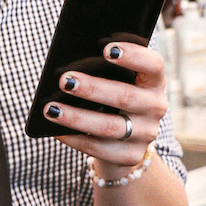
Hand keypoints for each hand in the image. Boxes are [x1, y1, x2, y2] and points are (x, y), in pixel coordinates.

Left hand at [43, 41, 167, 170]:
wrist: (125, 136)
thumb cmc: (111, 91)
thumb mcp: (114, 77)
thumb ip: (101, 68)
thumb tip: (68, 67)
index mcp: (153, 80)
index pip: (153, 64)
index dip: (133, 56)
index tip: (106, 49)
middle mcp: (155, 106)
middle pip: (125, 96)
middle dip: (92, 88)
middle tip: (64, 81)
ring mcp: (146, 133)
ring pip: (110, 126)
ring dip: (77, 117)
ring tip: (51, 109)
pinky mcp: (132, 156)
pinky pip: (101, 149)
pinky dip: (76, 139)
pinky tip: (57, 131)